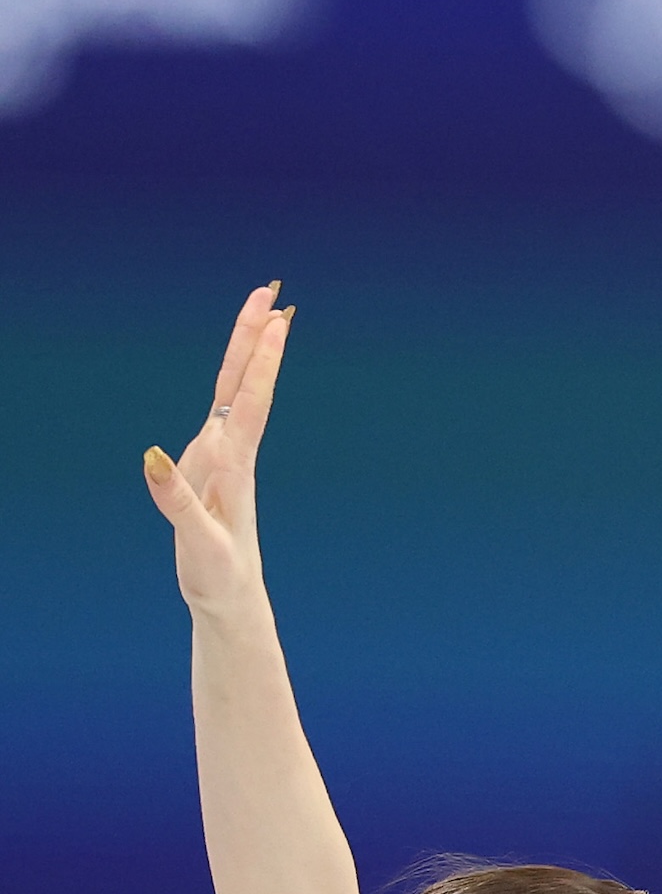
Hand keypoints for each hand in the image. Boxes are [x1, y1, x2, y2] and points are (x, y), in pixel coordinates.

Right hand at [143, 283, 293, 612]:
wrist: (230, 601)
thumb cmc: (219, 577)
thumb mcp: (197, 543)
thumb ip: (176, 502)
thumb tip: (153, 456)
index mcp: (231, 465)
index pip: (250, 402)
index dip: (262, 360)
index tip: (277, 320)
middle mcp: (230, 453)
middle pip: (245, 384)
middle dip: (257, 338)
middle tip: (272, 292)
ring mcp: (221, 458)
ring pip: (236, 393)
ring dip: (248, 353)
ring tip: (264, 314)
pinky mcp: (210, 468)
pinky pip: (222, 413)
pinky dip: (232, 384)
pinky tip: (237, 369)